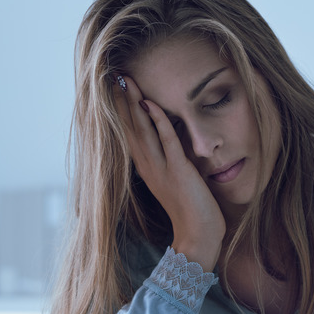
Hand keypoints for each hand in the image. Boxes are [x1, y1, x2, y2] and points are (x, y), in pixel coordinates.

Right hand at [113, 75, 224, 271]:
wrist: (198, 236)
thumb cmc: (192, 212)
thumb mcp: (175, 182)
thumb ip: (169, 163)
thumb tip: (170, 142)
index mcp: (146, 169)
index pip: (129, 135)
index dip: (122, 112)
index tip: (116, 90)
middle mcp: (148, 167)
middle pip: (130, 129)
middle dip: (122, 102)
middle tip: (115, 77)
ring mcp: (161, 169)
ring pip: (143, 131)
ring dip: (134, 105)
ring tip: (127, 83)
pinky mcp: (178, 171)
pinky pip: (166, 141)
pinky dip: (159, 121)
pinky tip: (152, 104)